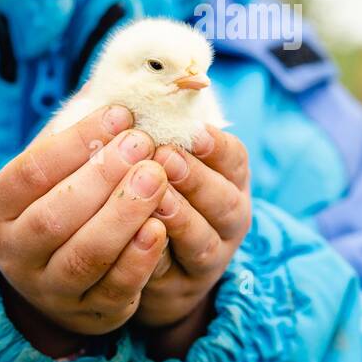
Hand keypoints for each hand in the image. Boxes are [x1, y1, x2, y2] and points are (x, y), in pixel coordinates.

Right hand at [0, 105, 172, 352]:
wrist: (60, 273)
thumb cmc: (65, 197)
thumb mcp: (61, 162)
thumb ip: (80, 124)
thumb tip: (119, 74)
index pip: (30, 171)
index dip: (76, 141)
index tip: (121, 114)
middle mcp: (15, 253)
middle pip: (56, 216)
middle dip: (103, 177)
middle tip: (144, 144)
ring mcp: (49, 290)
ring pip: (85, 256)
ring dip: (123, 215)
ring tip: (157, 178)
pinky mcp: (89, 315)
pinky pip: (114, 290)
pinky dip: (138, 260)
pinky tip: (160, 227)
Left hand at [136, 124, 251, 350]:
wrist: (145, 260)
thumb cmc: (148, 188)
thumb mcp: (158, 153)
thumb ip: (148, 120)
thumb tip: (126, 73)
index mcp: (227, 177)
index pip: (234, 158)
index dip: (216, 145)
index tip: (194, 130)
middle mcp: (229, 217)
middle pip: (225, 199)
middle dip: (197, 178)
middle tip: (165, 157)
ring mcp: (211, 256)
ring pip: (204, 239)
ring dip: (181, 217)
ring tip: (155, 198)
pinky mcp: (183, 287)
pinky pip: (174, 274)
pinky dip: (158, 256)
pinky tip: (139, 238)